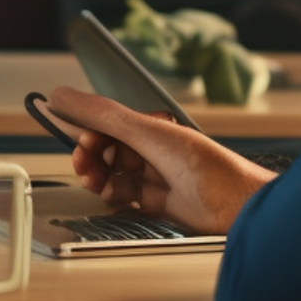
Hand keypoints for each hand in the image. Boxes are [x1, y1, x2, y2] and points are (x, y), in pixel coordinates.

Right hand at [48, 86, 276, 234]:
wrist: (239, 206)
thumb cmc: (204, 165)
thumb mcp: (148, 133)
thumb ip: (103, 115)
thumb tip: (61, 94)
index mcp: (153, 124)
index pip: (107, 123)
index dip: (88, 131)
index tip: (75, 139)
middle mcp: (153, 147)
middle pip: (107, 149)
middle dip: (91, 155)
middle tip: (85, 165)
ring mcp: (155, 174)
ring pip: (112, 173)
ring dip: (99, 176)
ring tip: (97, 182)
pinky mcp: (157, 201)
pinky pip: (124, 194)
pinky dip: (114, 194)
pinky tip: (114, 196)